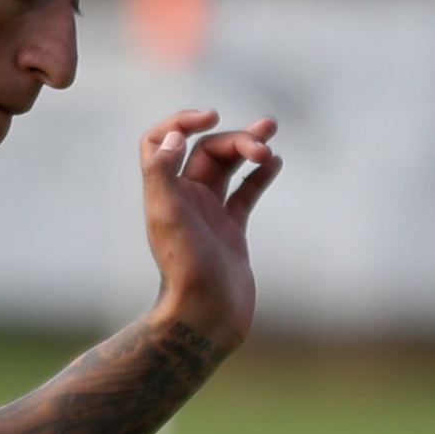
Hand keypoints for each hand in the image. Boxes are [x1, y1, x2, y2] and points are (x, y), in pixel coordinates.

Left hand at [141, 109, 280, 352]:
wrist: (206, 316)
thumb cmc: (185, 269)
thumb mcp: (167, 216)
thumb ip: (162, 173)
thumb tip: (172, 136)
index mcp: (165, 193)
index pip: (159, 142)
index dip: (180, 122)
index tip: (210, 117)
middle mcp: (183, 200)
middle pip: (206, 150)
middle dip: (235, 140)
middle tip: (261, 145)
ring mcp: (209, 214)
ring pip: (228, 168)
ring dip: (248, 147)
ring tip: (271, 135)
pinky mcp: (231, 231)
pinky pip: (245, 193)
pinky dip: (259, 175)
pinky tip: (275, 162)